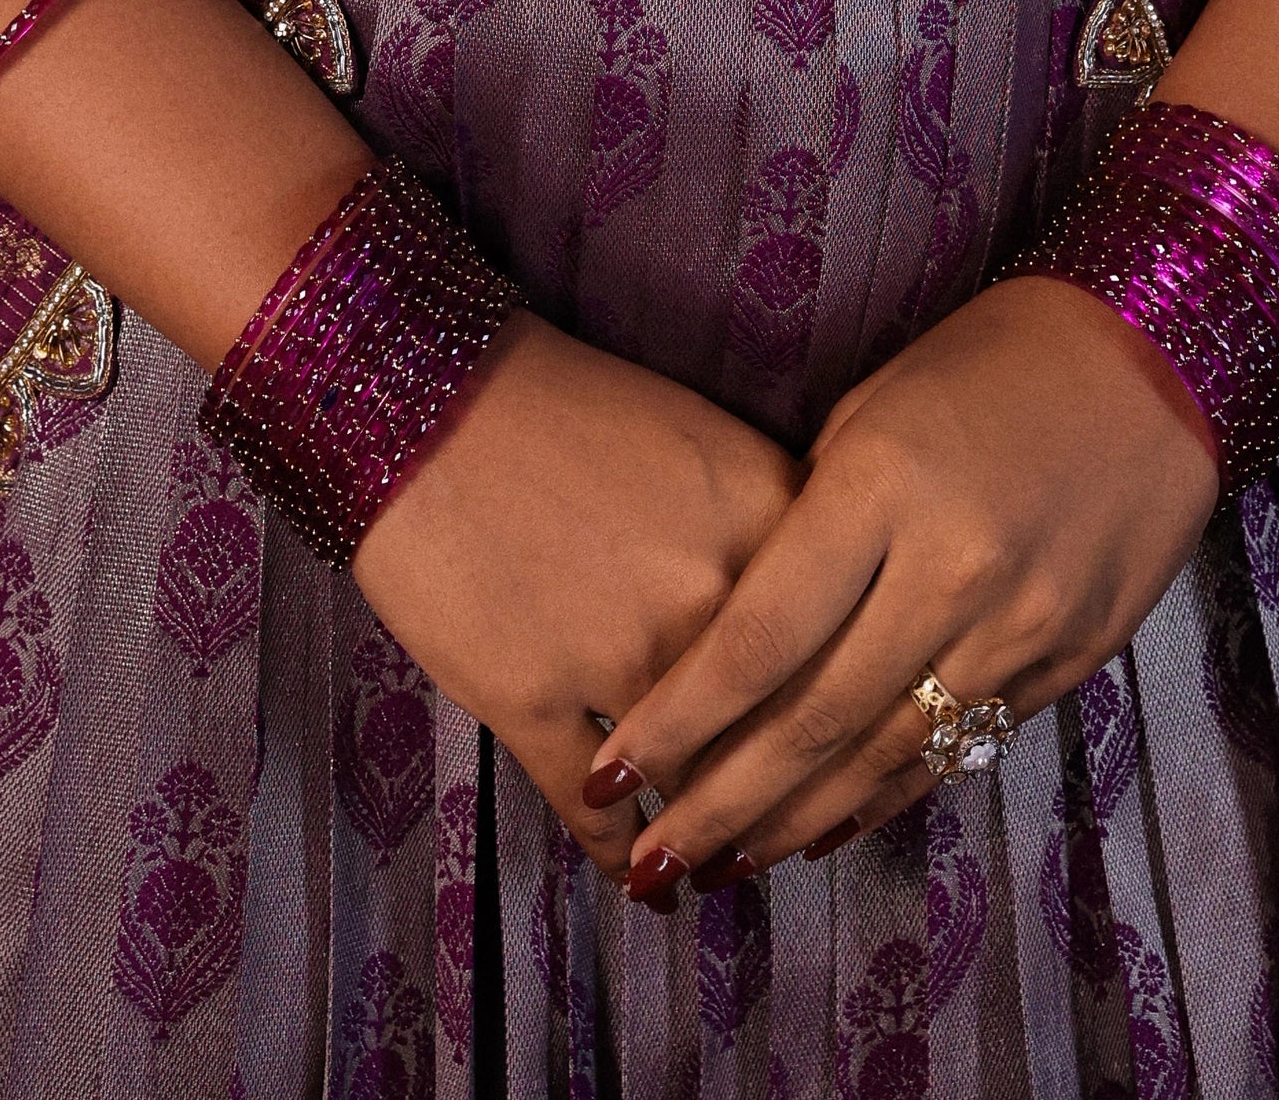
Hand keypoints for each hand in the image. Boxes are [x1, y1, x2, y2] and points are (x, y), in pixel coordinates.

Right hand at [352, 319, 798, 876]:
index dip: (853, 712)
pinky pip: (598, 814)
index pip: (849, 642)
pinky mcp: (531, 701)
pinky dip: (624, 858)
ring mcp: (621, 655)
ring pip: (697, 784)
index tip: (849, 751)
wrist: (425, 397)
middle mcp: (711, 595)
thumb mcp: (704, 442)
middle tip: (789, 836)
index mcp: (767, 516)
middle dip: (788, 798)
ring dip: (710, 837)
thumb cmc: (566, 407)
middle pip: (783, 730)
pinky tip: (639, 881)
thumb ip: (772, 529)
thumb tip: (821, 619)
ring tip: (719, 864)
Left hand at [590, 280, 1216, 890]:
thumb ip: (814, 522)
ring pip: (884, 759)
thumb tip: (745, 633)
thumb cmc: (984, 365)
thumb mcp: (874, 411)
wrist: (1149, 362)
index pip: (760, 636)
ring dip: (795, 823)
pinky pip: (957, 750)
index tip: (614, 773)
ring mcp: (1018, 628)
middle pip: (813, 721)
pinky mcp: (1065, 663)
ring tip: (722, 867)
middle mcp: (949, 571)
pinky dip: (883, 799)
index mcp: (882, 489)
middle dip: (721, 805)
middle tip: (654, 859)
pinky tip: (824, 830)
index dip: (681, 718)